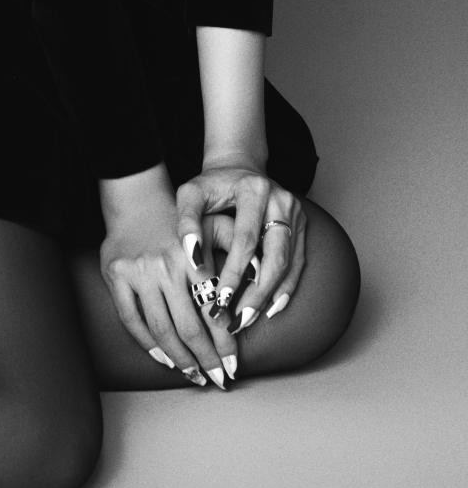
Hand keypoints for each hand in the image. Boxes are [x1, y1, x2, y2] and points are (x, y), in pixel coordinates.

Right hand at [99, 193, 237, 388]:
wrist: (137, 199)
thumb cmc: (181, 220)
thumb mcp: (214, 224)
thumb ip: (237, 249)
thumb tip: (260, 276)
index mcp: (192, 256)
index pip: (213, 308)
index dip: (224, 341)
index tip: (235, 364)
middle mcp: (165, 265)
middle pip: (187, 326)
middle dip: (206, 358)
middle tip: (219, 380)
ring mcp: (139, 272)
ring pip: (160, 328)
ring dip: (179, 359)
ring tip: (194, 375)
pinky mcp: (116, 276)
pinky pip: (131, 319)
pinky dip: (147, 344)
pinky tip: (163, 358)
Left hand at [176, 164, 306, 333]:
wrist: (237, 168)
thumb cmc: (211, 185)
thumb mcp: (191, 194)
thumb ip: (187, 222)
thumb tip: (193, 260)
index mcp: (253, 189)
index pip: (246, 239)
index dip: (235, 272)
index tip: (220, 298)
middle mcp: (281, 200)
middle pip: (276, 255)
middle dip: (258, 292)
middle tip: (238, 318)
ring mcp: (295, 213)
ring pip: (290, 263)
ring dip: (271, 295)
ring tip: (249, 318)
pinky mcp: (301, 225)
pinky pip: (299, 262)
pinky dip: (286, 288)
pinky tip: (271, 308)